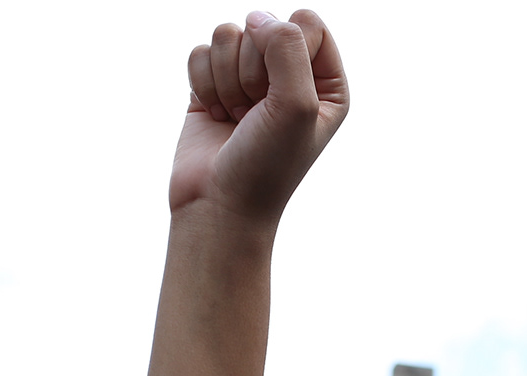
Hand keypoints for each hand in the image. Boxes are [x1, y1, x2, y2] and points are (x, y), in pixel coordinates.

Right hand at [173, 13, 348, 225]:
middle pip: (263, 24)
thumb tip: (256, 18)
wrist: (220, 206)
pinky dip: (203, 84)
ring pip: (227, 34)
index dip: (286, 49)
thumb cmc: (268, 165)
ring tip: (236, 117)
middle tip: (255, 113)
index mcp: (326, 82)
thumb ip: (288, 46)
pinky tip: (215, 115)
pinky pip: (200, 51)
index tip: (281, 94)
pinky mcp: (212, 84)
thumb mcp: (298, 105)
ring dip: (226, 79)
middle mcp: (290, 76)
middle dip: (251, 69)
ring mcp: (249, 79)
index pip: (306, 22)